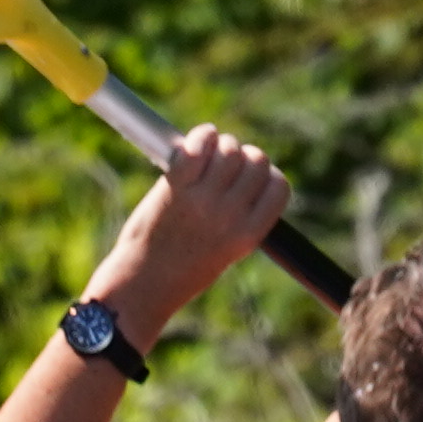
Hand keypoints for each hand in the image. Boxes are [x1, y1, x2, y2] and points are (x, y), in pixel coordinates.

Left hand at [90, 125, 291, 344]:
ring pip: (229, 150)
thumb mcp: (228, 251)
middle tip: (225, 163)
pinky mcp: (175, 188)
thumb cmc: (181, 269)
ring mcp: (203, 201)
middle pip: (257, 161)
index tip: (251, 176)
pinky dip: (201, 137)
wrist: (143, 284)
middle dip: (244, 155)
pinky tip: (197, 143)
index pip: (279, 187)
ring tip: (207, 153)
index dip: (267, 175)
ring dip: (221, 144)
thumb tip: (243, 168)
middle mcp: (231, 216)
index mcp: (249, 235)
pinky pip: (198, 147)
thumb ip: (240, 217)